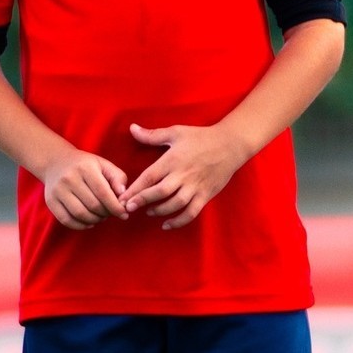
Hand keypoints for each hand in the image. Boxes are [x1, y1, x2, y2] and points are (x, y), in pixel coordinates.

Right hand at [40, 147, 128, 229]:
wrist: (55, 161)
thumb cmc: (84, 165)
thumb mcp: (103, 164)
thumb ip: (118, 178)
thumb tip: (124, 195)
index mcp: (85, 168)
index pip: (103, 193)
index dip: (115, 206)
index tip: (124, 214)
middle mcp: (69, 178)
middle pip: (92, 205)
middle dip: (106, 214)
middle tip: (111, 214)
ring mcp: (58, 190)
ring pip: (80, 214)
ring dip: (95, 220)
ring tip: (101, 217)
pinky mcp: (51, 201)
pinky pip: (67, 220)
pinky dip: (81, 225)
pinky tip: (89, 222)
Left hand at [121, 122, 247, 229]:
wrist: (230, 145)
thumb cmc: (200, 137)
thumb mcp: (175, 132)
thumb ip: (152, 135)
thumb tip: (131, 128)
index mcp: (173, 159)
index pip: (150, 176)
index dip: (135, 188)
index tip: (123, 198)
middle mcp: (183, 174)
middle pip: (160, 192)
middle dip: (143, 201)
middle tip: (128, 208)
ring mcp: (195, 186)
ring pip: (175, 204)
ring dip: (159, 210)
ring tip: (148, 212)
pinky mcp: (205, 195)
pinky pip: (191, 213)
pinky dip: (179, 221)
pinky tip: (167, 224)